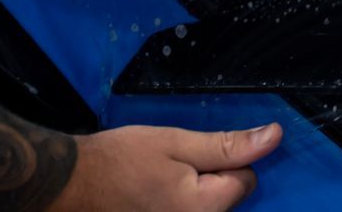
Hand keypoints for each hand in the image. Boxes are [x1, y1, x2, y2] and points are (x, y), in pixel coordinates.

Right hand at [50, 122, 281, 211]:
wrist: (66, 185)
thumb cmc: (118, 160)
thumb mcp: (176, 143)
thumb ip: (227, 146)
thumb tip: (275, 136)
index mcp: (202, 210)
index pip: (246, 181)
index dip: (225, 161)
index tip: (193, 156)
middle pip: (226, 200)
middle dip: (209, 180)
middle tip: (172, 168)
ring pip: (204, 209)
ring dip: (191, 194)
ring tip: (157, 183)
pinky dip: (174, 204)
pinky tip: (150, 196)